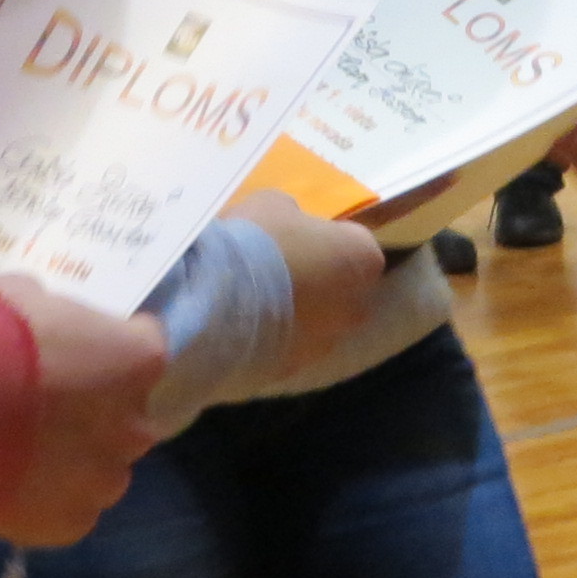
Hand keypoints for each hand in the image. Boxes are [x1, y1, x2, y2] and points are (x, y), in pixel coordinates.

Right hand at [0, 277, 166, 546]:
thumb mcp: (21, 297)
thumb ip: (49, 315)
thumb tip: (42, 323)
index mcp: (136, 360)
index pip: (145, 348)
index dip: (111, 348)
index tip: (83, 350)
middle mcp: (135, 425)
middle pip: (126, 417)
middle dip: (94, 411)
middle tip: (44, 406)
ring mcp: (104, 480)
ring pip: (99, 469)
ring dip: (72, 460)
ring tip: (17, 452)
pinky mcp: (71, 524)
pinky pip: (67, 509)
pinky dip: (44, 499)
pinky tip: (4, 484)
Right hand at [222, 191, 388, 368]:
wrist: (213, 304)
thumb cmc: (256, 240)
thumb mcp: (274, 205)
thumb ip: (294, 218)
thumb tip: (291, 228)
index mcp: (363, 259)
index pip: (354, 245)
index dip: (325, 239)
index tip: (298, 236)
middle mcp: (355, 308)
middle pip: (340, 289)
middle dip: (315, 281)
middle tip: (276, 267)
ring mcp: (324, 346)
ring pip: (313, 325)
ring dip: (292, 314)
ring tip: (250, 300)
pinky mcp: (292, 372)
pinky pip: (285, 348)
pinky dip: (269, 339)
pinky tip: (237, 326)